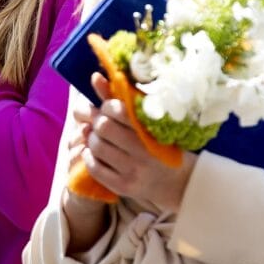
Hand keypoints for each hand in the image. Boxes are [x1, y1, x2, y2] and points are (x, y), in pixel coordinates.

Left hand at [77, 72, 195, 213]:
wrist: (175, 182)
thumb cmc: (159, 145)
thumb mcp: (146, 122)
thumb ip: (119, 99)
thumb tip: (94, 77)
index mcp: (152, 131)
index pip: (119, 111)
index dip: (107, 106)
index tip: (109, 108)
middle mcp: (143, 152)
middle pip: (103, 127)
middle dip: (97, 122)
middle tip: (101, 123)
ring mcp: (133, 171)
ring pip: (96, 147)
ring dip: (92, 138)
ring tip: (98, 137)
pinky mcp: (123, 186)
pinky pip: (94, 168)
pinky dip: (89, 156)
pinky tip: (94, 152)